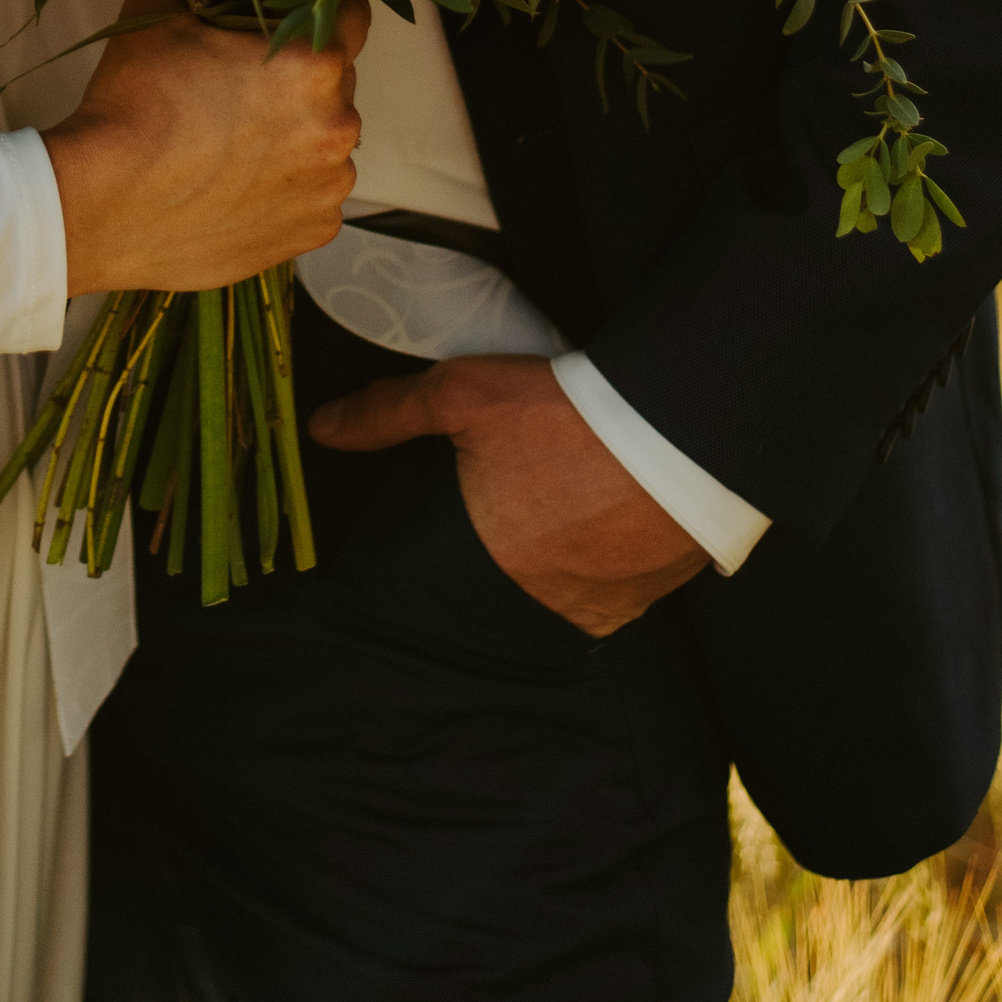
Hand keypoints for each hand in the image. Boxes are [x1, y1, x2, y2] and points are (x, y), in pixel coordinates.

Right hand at [45, 0, 364, 294]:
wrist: (100, 205)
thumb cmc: (133, 109)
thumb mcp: (156, 18)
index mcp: (312, 64)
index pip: (353, 15)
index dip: (321, 8)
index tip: (294, 18)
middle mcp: (337, 127)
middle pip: (336, 85)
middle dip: (299, 81)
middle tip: (242, 89)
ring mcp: (328, 187)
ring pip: (325, 145)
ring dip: (294, 139)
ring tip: (233, 149)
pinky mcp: (311, 233)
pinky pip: (311, 197)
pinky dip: (284, 190)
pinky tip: (236, 189)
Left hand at [309, 353, 707, 635]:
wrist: (680, 425)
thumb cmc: (563, 411)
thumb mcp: (462, 393)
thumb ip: (387, 414)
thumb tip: (321, 429)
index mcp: (491, 563)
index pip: (449, 583)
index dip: (451, 555)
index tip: (462, 524)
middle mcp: (545, 602)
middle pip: (509, 585)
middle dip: (507, 550)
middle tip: (519, 507)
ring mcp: (604, 607)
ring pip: (564, 592)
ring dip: (559, 562)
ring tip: (563, 512)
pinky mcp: (650, 597)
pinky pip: (614, 593)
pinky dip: (604, 565)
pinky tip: (604, 526)